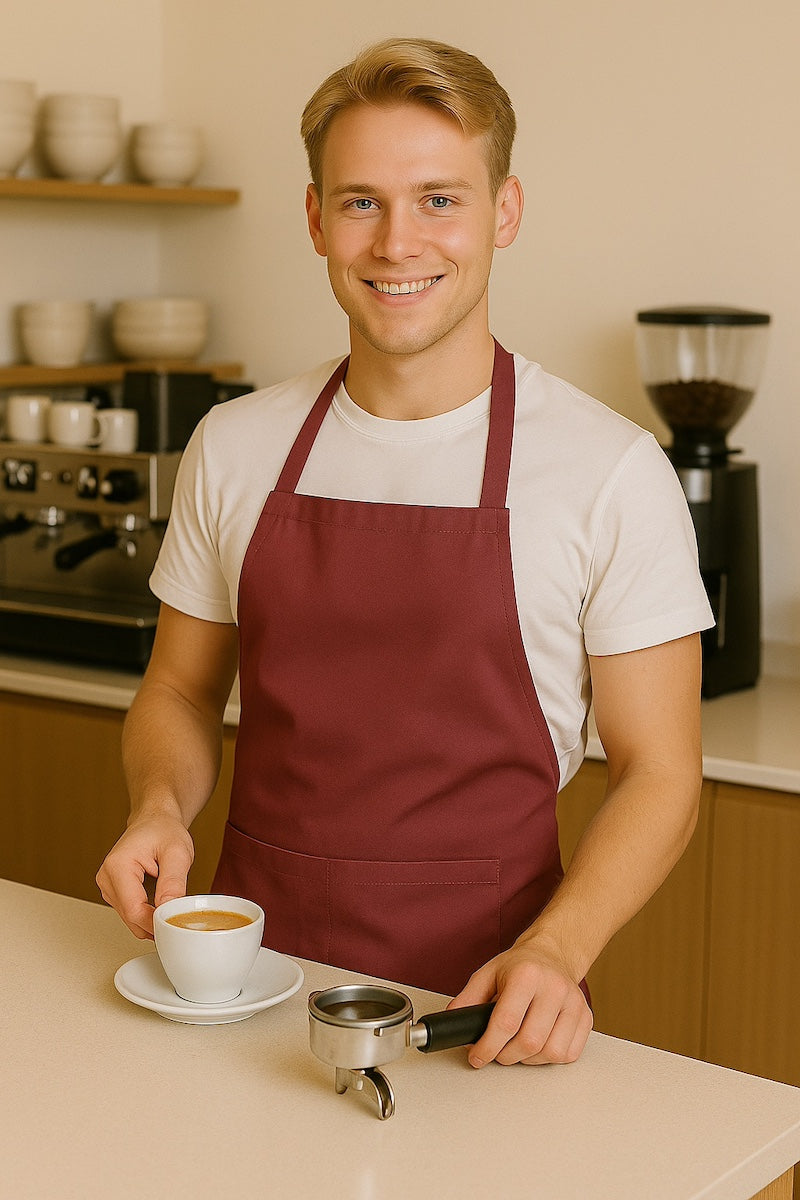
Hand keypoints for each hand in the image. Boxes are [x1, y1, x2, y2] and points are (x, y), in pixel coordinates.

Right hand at [95, 812, 194, 939]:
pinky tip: (161, 904)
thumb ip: (173, 882)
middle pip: (131, 918)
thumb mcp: (177, 852)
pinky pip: (131, 913)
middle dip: (156, 923)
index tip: (177, 925)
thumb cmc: (164, 830)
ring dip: (152, 919)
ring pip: (131, 919)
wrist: (155, 820)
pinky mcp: (114, 892)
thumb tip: (169, 910)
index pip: (134, 910)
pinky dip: (147, 914)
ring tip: (172, 905)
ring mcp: (108, 886)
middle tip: (181, 918)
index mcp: (118, 866)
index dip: (156, 923)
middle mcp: (107, 878)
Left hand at [448, 935, 592, 1067]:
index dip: (488, 1046)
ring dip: (528, 1059)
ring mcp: (574, 1003)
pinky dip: (549, 1058)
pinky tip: (538, 1044)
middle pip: (529, 1042)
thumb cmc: (520, 966)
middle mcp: (554, 987)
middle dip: (506, 1056)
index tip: (477, 1056)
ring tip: (517, 1047)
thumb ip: (468, 999)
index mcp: (527, 974)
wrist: (552, 955)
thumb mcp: (488, 974)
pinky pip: (568, 1054)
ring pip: (550, 1052)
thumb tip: (453, 1022)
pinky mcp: (586, 1017)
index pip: (506, 1022)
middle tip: (496, 1052)